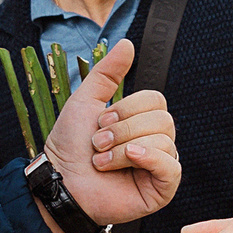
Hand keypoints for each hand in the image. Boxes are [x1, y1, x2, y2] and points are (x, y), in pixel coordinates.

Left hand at [43, 40, 178, 225]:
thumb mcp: (86, 101)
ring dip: (125, 148)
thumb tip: (127, 43)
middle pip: (162, 118)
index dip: (127, 108)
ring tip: (102, 161)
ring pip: (164, 140)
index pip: (156, 100)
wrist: (60, 182)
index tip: (101, 122)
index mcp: (141, 122)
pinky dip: (149, 159)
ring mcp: (160, 167)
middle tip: (98, 144)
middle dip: (123, 129)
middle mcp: (154, 142)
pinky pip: (171, 166)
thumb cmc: (70, 147)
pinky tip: (129, 162)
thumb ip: (107, 73)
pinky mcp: (162, 189)